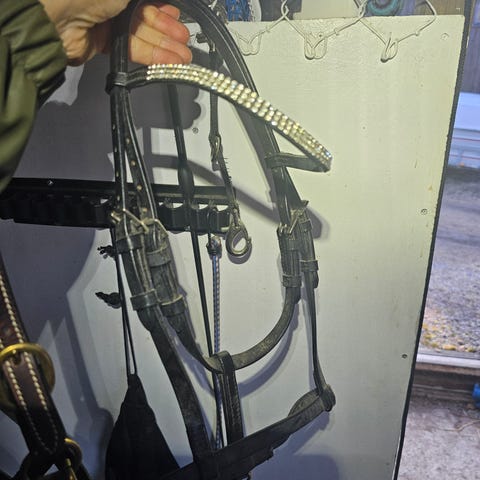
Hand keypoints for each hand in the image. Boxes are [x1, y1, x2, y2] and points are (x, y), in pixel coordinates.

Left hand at [38, 1, 191, 65]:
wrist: (56, 18)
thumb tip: (166, 1)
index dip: (165, 6)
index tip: (180, 16)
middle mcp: (113, 0)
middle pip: (147, 15)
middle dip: (168, 28)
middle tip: (185, 40)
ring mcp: (108, 20)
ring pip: (143, 34)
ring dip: (165, 45)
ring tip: (183, 56)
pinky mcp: (104, 43)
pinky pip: (133, 48)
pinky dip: (152, 56)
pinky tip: (169, 61)